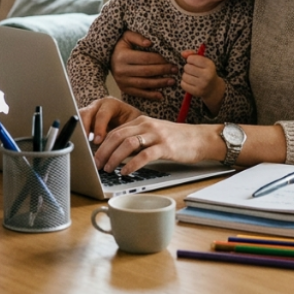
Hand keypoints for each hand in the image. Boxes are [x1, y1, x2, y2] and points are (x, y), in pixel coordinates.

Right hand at [78, 96, 141, 145]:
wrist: (130, 120)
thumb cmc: (132, 121)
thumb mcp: (132, 124)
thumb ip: (123, 131)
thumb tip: (116, 146)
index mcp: (111, 104)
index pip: (102, 114)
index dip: (99, 128)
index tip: (97, 141)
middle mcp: (98, 105)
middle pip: (86, 113)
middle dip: (85, 128)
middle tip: (86, 142)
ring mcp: (90, 111)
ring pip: (79, 118)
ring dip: (79, 130)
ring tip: (81, 143)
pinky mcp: (85, 119)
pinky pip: (77, 124)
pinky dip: (78, 133)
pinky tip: (80, 143)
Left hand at [92, 117, 225, 174]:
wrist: (200, 138)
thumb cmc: (175, 138)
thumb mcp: (153, 133)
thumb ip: (136, 139)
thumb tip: (115, 153)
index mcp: (141, 121)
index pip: (115, 131)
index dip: (101, 144)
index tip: (94, 156)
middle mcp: (146, 125)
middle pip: (117, 136)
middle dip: (103, 151)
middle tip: (96, 164)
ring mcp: (156, 135)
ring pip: (128, 144)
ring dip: (114, 158)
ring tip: (108, 169)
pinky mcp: (166, 147)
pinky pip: (145, 155)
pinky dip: (132, 164)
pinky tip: (126, 172)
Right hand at [110, 30, 177, 99]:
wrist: (109, 59)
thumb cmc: (121, 46)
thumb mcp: (126, 37)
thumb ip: (137, 37)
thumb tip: (149, 43)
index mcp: (123, 57)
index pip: (145, 58)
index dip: (159, 60)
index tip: (170, 60)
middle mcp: (121, 70)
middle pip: (146, 71)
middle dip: (163, 70)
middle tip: (175, 70)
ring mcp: (122, 81)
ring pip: (144, 83)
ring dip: (160, 83)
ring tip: (172, 81)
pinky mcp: (124, 89)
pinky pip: (139, 93)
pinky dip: (150, 95)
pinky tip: (161, 95)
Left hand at [180, 51, 224, 114]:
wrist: (213, 88)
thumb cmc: (206, 71)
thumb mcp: (203, 61)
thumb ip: (192, 54)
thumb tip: (182, 53)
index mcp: (210, 65)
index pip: (191, 59)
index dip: (190, 60)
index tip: (194, 63)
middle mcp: (207, 75)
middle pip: (186, 67)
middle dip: (188, 68)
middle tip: (194, 71)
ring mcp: (202, 85)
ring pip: (184, 76)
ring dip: (186, 75)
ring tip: (192, 77)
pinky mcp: (197, 92)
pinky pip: (183, 84)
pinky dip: (184, 83)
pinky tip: (191, 83)